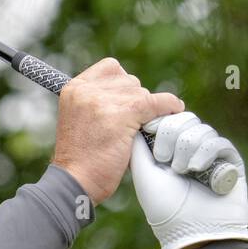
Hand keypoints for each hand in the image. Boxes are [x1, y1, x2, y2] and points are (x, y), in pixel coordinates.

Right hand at [50, 57, 184, 204]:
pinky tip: (173, 112)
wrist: (76, 180)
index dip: (123, 84)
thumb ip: (99, 100)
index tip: (124, 102)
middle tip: (126, 126)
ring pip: (142, 92)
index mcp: (73, 88)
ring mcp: (103, 100)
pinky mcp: (123, 114)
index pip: (111, 68)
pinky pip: (157, 102)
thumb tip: (136, 92)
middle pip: (129, 81)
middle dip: (134, 101)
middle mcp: (86, 89)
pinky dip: (169, 106)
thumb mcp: (81, 118)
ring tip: (131, 133)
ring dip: (145, 111)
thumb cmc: (81, 157)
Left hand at [131, 111, 247, 248]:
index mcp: (168, 150)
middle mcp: (189, 150)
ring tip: (180, 171)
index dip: (160, 121)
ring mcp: (210, 156)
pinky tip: (195, 168)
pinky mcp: (230, 163)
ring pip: (202, 129)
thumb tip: (139, 121)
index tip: (149, 132)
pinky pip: (220, 142)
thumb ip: (139, 145)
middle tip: (163, 158)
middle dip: (171, 133)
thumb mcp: (143, 172)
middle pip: (185, 119)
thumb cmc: (163, 207)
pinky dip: (205, 151)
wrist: (192, 232)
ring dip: (187, 146)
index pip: (168, 119)